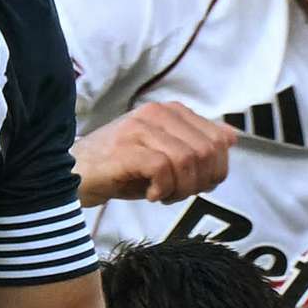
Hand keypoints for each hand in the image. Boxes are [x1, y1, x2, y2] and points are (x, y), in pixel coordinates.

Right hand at [75, 101, 236, 205]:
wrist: (75, 175)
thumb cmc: (121, 169)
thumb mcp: (165, 155)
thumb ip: (197, 145)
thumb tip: (232, 136)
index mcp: (171, 111)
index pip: (218, 139)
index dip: (215, 170)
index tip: (194, 185)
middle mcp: (157, 113)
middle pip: (207, 151)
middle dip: (200, 182)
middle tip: (178, 194)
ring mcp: (140, 128)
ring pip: (187, 160)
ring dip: (181, 188)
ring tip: (163, 195)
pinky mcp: (125, 148)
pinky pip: (163, 169)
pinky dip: (163, 189)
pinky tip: (150, 194)